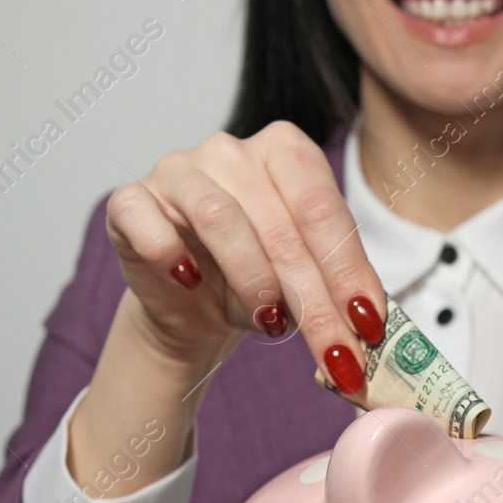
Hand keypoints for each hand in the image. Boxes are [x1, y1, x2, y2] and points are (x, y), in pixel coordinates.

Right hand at [104, 120, 385, 377]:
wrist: (192, 309)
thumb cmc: (256, 286)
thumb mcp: (309, 287)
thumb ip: (340, 295)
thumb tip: (372, 330)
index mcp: (286, 152)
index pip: (324, 210)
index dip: (349, 271)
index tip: (368, 324)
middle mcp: (231, 150)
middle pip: (282, 225)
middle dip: (314, 299)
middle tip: (333, 352)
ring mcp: (177, 169)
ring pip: (221, 218)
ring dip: (253, 281)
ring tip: (269, 323)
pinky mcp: (130, 200)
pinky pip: (146, 219)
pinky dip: (169, 254)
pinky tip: (189, 283)